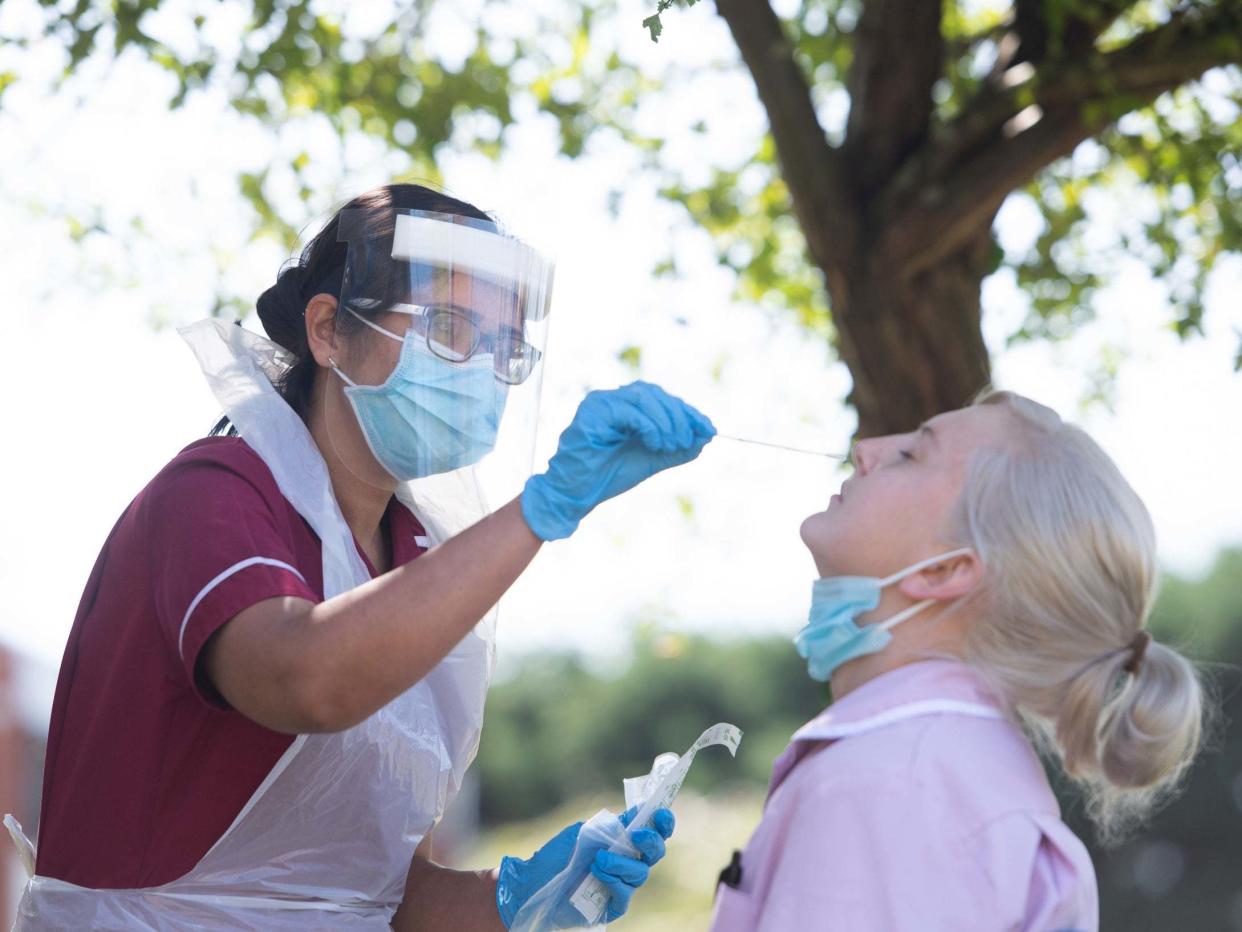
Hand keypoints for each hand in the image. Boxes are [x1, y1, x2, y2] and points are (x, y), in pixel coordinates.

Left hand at [495, 807, 675, 927]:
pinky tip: (596, 873)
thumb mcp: (583, 832)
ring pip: (640, 873)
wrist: (533, 883)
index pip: (653, 832)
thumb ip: (611, 826)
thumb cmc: (557, 855)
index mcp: (623, 841)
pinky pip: (624, 893)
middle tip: (636, 835)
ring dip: (621, 863)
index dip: (662, 823)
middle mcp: (627, 863)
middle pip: (655, 853)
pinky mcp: (614, 906)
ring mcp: (622, 885)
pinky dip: (613, 880)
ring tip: (598, 859)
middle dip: (650, 842)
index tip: (661, 813)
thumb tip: (637, 813)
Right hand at [521, 382, 714, 540]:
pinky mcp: (592, 411)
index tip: (709, 429)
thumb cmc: (609, 475)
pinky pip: (629, 410)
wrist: (578, 494)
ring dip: (666, 421)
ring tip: (673, 445)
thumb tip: (707, 436)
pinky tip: (655, 444)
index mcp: (626, 406)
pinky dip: (649, 425)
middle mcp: (613, 399)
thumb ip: (677, 449)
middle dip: (679, 416)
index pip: (662, 398)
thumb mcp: (652, 460)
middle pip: (655, 393)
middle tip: (689, 440)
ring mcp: (600, 402)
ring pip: (644, 397)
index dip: (687, 412)